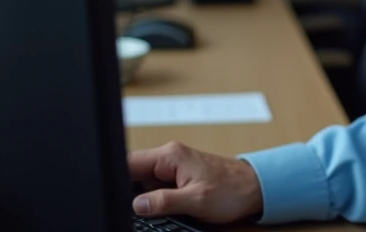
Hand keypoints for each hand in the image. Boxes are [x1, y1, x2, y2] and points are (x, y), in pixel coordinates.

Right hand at [128, 141, 262, 222]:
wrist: (254, 189)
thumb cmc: (231, 190)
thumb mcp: (195, 200)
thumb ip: (163, 201)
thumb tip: (137, 205)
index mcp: (170, 156)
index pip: (130, 162)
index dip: (116, 179)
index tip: (111, 196)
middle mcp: (169, 158)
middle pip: (133, 173)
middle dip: (130, 193)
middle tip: (139, 210)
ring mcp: (174, 167)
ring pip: (144, 183)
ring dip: (145, 198)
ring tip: (160, 208)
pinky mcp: (179, 177)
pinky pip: (157, 187)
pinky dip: (156, 199)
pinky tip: (164, 208)